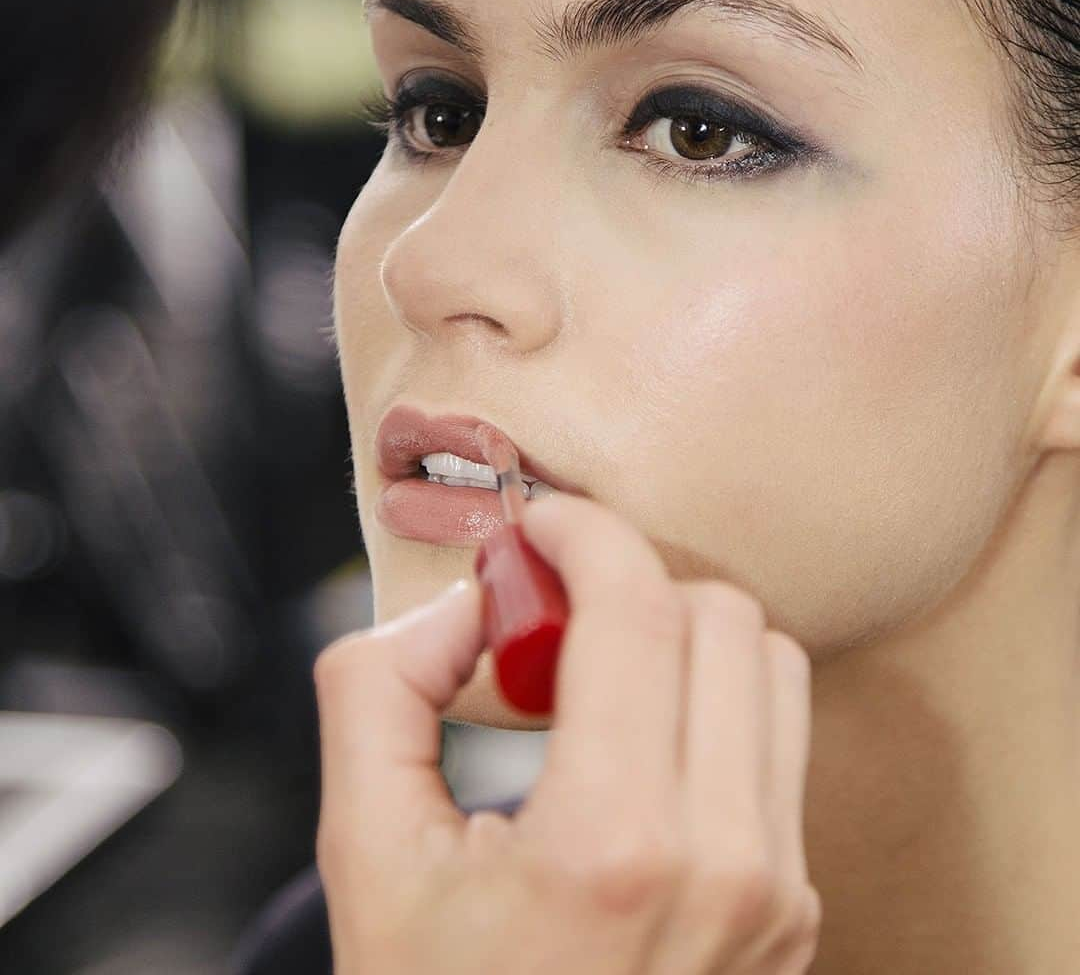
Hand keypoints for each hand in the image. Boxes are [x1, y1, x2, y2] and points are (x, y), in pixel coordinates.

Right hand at [314, 491, 820, 973]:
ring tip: (593, 681)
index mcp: (615, 847)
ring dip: (678, 634)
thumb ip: (378, 689)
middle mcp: (727, 865)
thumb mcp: (362, 852)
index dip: (586, 532)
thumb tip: (464, 608)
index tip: (540, 526)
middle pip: (721, 616)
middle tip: (548, 618)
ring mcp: (777, 891)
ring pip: (769, 663)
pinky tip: (635, 738)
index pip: (641, 609)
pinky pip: (776, 734)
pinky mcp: (793, 904)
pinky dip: (710, 695)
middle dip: (626, 581)